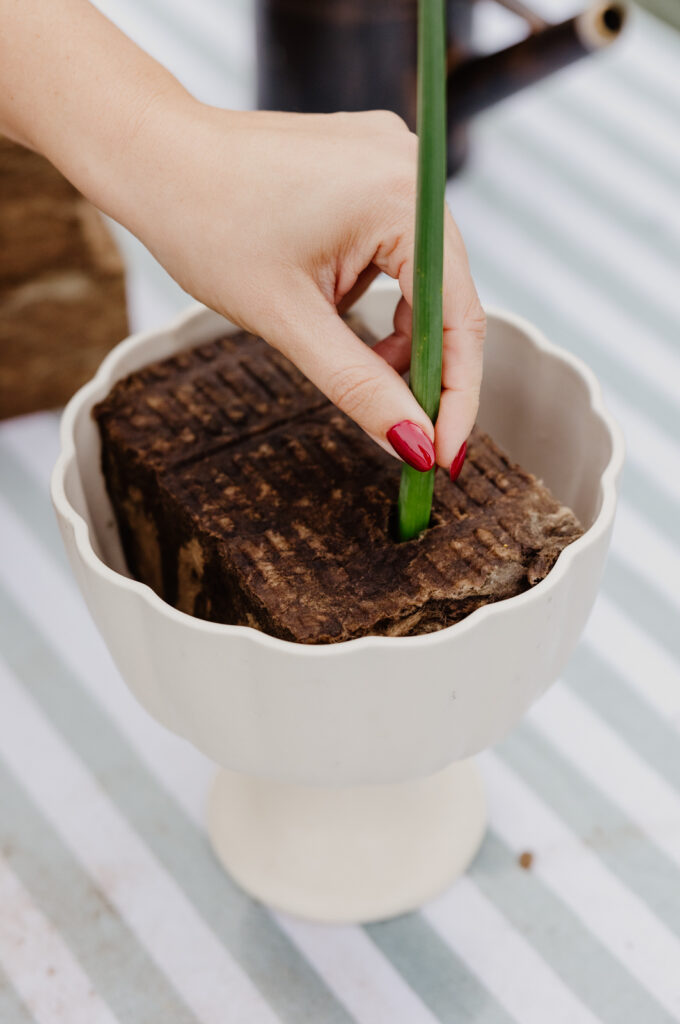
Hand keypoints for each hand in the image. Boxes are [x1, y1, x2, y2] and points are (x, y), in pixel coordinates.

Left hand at [121, 102, 485, 473]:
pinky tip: (333, 305)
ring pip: (423, 272)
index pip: (459, 316)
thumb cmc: (205, 225)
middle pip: (448, 294)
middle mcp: (409, 165)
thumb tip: (413, 443)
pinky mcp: (370, 162)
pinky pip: (397, 244)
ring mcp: (392, 156)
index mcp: (398, 197)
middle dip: (423, 365)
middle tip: (400, 424)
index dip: (458, 394)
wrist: (151, 156)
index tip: (445, 455)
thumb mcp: (288, 320)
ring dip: (396, 329)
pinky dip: (378, 289)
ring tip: (342, 351)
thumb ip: (360, 386)